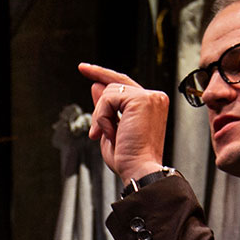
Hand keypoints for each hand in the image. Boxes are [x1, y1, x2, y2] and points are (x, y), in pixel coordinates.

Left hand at [78, 63, 169, 184]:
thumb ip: (105, 107)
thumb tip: (96, 86)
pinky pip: (108, 99)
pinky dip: (102, 116)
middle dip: (98, 93)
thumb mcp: (111, 128)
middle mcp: (154, 98)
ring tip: (107, 135)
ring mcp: (149, 97)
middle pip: (116, 83)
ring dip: (100, 116)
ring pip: (109, 92)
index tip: (85, 69)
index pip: (125, 84)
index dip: (103, 75)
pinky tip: (109, 132)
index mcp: (151, 105)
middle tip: (87, 94)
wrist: (139, 170)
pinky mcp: (141, 99)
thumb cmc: (129, 158)